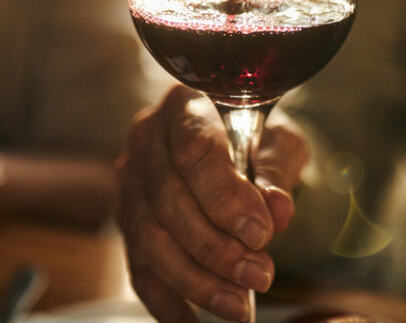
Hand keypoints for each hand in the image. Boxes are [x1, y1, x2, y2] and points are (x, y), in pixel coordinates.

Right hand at [116, 85, 308, 322]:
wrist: (234, 136)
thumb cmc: (257, 134)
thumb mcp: (278, 139)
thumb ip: (277, 169)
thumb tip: (276, 209)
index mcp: (184, 105)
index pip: (195, 149)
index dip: (225, 196)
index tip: (260, 232)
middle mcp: (147, 140)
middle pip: (167, 201)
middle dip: (214, 248)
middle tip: (258, 274)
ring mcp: (130, 182)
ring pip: (148, 238)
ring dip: (195, 279)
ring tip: (238, 304)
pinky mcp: (127, 221)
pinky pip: (139, 268)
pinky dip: (168, 302)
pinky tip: (195, 322)